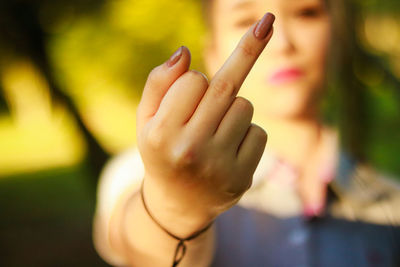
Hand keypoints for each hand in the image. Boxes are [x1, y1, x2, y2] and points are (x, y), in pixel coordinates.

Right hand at [136, 13, 274, 236]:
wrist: (178, 205)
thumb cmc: (162, 152)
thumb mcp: (146, 120)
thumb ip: (158, 83)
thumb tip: (184, 52)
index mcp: (161, 134)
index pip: (194, 81)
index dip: (194, 79)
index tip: (195, 82)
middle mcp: (190, 151)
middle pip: (225, 87)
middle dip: (248, 51)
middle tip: (267, 21)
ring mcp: (219, 167)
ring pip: (244, 107)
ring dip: (233, 106)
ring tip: (214, 129)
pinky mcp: (243, 179)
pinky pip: (258, 132)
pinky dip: (247, 131)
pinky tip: (230, 148)